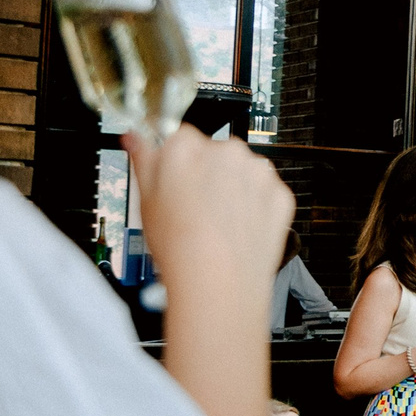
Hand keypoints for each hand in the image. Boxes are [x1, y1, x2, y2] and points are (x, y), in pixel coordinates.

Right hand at [123, 126, 290, 310]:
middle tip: (194, 205)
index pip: (180, 136)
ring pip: (242, 170)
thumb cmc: (180, 246)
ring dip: (233, 186)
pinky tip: (238, 227)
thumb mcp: (145, 201)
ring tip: (216, 221)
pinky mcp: (279, 193)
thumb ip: (144, 160)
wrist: (219, 279)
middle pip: (215, 152)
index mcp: (187, 148)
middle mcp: (226, 152)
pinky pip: (265, 192)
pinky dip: (255, 205)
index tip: (174, 177)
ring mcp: (257, 172)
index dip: (175, 160)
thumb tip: (135, 138)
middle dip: (206, 172)